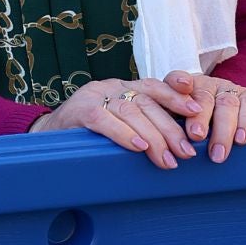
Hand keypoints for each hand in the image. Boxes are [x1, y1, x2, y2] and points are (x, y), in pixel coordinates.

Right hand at [29, 76, 204, 169]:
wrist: (49, 136)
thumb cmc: (92, 135)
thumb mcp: (121, 124)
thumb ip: (145, 125)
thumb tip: (182, 145)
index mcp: (126, 87)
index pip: (155, 85)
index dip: (176, 94)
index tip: (196, 109)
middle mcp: (113, 86)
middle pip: (148, 102)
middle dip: (171, 128)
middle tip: (187, 152)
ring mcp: (95, 95)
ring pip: (130, 111)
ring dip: (152, 137)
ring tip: (167, 159)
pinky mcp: (79, 110)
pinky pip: (104, 119)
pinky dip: (123, 134)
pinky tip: (138, 147)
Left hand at [164, 70, 245, 162]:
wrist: (227, 119)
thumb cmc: (194, 127)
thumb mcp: (177, 124)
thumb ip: (168, 129)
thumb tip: (160, 149)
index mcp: (184, 88)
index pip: (176, 79)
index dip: (178, 82)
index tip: (183, 87)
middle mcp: (207, 85)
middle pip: (203, 98)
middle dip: (200, 118)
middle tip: (197, 136)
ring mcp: (229, 90)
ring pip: (226, 104)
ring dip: (222, 130)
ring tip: (217, 152)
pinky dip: (245, 124)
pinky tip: (241, 139)